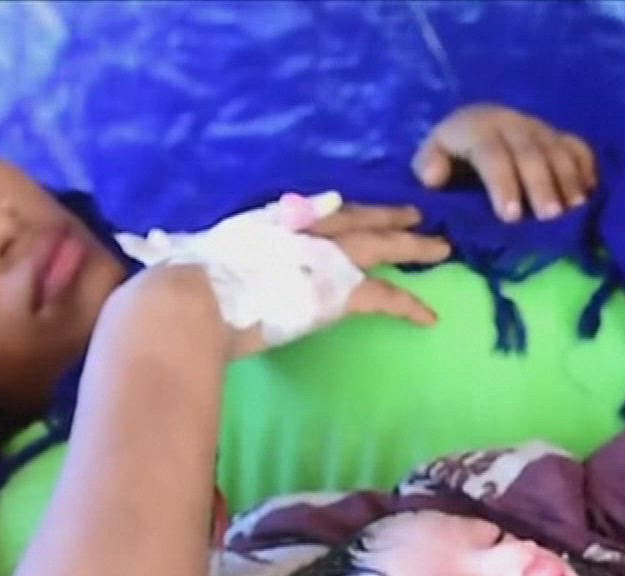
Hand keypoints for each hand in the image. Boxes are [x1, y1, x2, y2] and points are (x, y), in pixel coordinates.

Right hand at [120, 202, 451, 361]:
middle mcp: (303, 229)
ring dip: (412, 248)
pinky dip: (409, 306)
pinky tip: (430, 317)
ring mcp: (324, 258)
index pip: (322, 210)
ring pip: (382, 249)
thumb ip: (213, 260)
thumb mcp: (200, 258)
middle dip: (390, 219)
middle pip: (359, 219)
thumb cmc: (184, 286)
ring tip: (440, 249)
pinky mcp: (338, 292)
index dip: (348, 210)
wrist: (193, 301)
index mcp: (273, 220)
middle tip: (418, 218)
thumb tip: (188, 271)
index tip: (365, 208)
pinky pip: (385, 298)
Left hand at [414, 104, 597, 222]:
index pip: (492, 154)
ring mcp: (538, 127)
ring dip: (568, 180)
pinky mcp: (558, 135)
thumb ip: (427, 166)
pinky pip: (578, 147)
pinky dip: (587, 169)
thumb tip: (433, 177)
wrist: (475, 128)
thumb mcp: (430, 158)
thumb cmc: (451, 158)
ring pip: (557, 150)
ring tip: (575, 210)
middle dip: (541, 186)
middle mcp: (511, 123)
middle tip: (550, 218)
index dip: (502, 184)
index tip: (511, 216)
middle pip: (530, 153)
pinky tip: (590, 194)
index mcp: (476, 128)